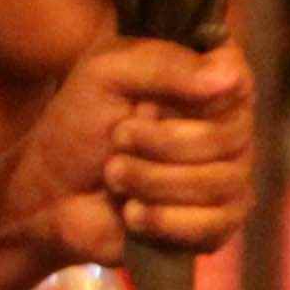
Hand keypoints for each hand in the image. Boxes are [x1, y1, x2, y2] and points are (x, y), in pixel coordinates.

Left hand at [0, 38, 253, 273]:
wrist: (52, 194)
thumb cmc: (79, 124)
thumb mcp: (106, 74)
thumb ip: (164, 65)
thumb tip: (231, 75)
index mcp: (203, 80)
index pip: (237, 76)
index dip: (201, 92)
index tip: (150, 100)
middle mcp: (227, 126)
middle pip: (229, 135)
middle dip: (163, 142)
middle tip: (117, 139)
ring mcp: (227, 177)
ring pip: (220, 182)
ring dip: (154, 180)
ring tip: (114, 175)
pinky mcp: (216, 225)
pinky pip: (215, 224)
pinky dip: (165, 220)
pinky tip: (132, 214)